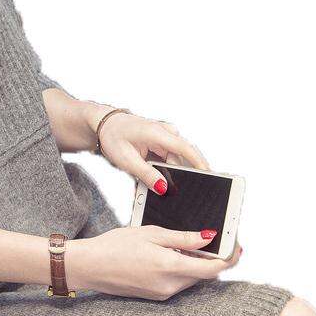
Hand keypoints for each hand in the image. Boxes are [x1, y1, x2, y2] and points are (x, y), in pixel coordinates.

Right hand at [66, 225, 240, 300]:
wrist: (89, 266)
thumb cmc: (115, 246)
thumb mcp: (151, 234)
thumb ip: (182, 238)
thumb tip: (209, 237)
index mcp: (170, 268)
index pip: (213, 269)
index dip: (230, 258)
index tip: (237, 245)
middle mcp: (169, 287)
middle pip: (204, 275)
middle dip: (214, 259)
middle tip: (218, 238)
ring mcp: (162, 294)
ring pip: (192, 279)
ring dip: (197, 264)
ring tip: (190, 243)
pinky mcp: (155, 295)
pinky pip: (178, 283)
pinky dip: (182, 269)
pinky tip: (172, 254)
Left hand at [95, 110, 209, 193]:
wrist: (105, 124)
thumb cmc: (113, 136)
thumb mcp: (126, 160)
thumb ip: (146, 175)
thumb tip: (163, 188)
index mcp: (158, 133)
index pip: (186, 148)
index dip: (199, 163)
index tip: (210, 175)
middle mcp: (165, 132)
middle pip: (183, 157)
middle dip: (183, 175)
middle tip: (181, 191)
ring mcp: (165, 136)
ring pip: (176, 159)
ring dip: (171, 173)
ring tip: (160, 183)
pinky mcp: (162, 142)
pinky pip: (170, 158)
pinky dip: (166, 168)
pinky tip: (158, 176)